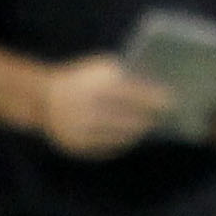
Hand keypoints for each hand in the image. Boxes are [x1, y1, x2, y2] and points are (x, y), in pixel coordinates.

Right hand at [37, 56, 170, 159]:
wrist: (42, 100)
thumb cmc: (81, 80)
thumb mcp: (99, 68)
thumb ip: (126, 75)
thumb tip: (161, 87)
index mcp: (94, 86)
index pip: (134, 94)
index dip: (154, 98)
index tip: (172, 100)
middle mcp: (88, 110)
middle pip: (131, 118)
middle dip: (150, 117)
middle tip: (167, 115)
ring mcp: (83, 132)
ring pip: (123, 135)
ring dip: (139, 130)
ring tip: (150, 124)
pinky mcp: (80, 147)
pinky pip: (110, 147)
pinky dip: (124, 140)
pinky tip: (133, 134)